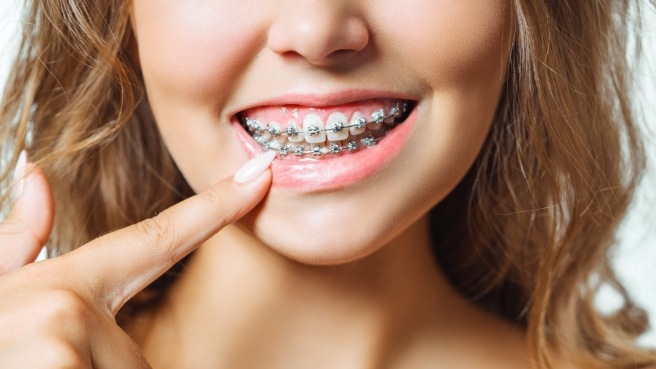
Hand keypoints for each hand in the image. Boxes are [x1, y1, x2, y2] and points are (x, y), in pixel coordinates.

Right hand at [0, 154, 272, 367]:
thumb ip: (16, 241)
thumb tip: (35, 170)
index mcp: (63, 285)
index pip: (158, 237)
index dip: (217, 206)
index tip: (261, 175)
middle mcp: (64, 311)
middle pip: (136, 357)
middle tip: (58, 362)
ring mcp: (60, 348)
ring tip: (46, 365)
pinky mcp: (58, 365)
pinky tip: (51, 365)